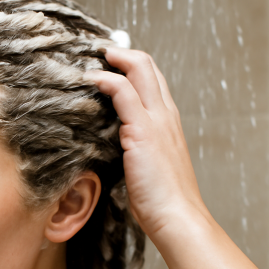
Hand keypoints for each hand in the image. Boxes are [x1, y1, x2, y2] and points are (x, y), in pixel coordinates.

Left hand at [87, 47, 208, 236]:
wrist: (178, 217)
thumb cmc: (162, 200)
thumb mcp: (149, 168)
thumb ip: (136, 151)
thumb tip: (116, 149)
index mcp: (169, 123)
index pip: (153, 81)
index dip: (132, 67)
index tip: (110, 63)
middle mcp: (166, 115)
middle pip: (148, 66)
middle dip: (122, 53)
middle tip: (97, 51)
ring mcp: (157, 121)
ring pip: (140, 70)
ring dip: (113, 58)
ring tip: (90, 58)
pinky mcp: (143, 131)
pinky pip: (124, 92)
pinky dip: (106, 79)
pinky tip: (90, 79)